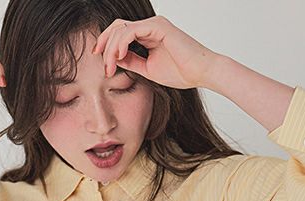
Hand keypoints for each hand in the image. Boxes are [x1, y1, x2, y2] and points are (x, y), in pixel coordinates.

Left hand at [91, 15, 218, 89]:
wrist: (201, 73)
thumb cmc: (181, 72)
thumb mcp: (148, 69)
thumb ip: (132, 62)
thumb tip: (114, 60)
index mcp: (148, 34)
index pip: (120, 34)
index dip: (107, 46)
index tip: (102, 65)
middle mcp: (150, 26)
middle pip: (117, 28)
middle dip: (104, 44)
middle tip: (103, 66)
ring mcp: (154, 24)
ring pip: (121, 29)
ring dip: (110, 49)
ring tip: (109, 67)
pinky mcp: (158, 26)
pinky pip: (131, 31)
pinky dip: (121, 44)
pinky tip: (119, 57)